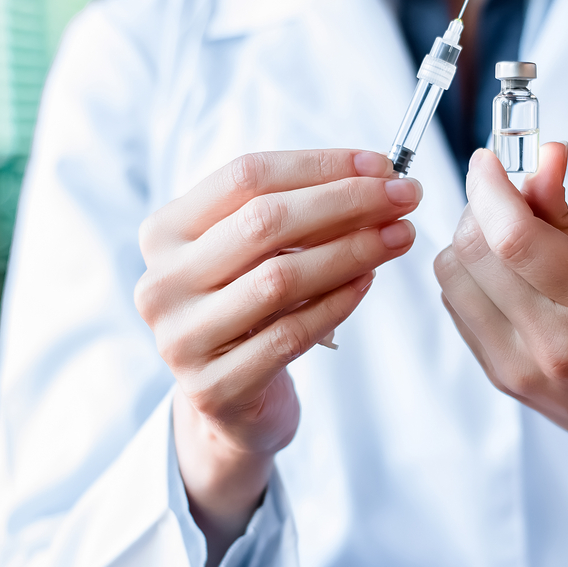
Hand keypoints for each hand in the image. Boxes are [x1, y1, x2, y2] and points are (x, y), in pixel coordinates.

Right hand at [135, 150, 421, 566]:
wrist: (232, 402)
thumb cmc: (253, 309)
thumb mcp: (261, 253)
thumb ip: (303, 212)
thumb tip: (380, 177)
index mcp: (165, 232)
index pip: (246, 176)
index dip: (320, 165)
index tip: (383, 165)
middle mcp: (161, 282)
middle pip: (265, 222)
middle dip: (348, 202)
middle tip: (406, 196)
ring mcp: (182, 338)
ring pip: (281, 277)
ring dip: (353, 250)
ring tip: (400, 236)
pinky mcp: (214, 386)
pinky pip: (291, 334)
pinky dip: (338, 302)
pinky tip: (369, 281)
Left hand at [434, 144, 567, 527]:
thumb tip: (540, 159)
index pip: (515, 237)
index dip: (491, 187)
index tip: (490, 161)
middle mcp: (550, 341)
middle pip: (473, 252)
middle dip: (479, 207)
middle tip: (505, 195)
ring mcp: (518, 366)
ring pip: (452, 278)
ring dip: (469, 243)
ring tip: (507, 240)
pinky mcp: (500, 378)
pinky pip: (458, 309)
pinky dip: (470, 279)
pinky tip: (504, 277)